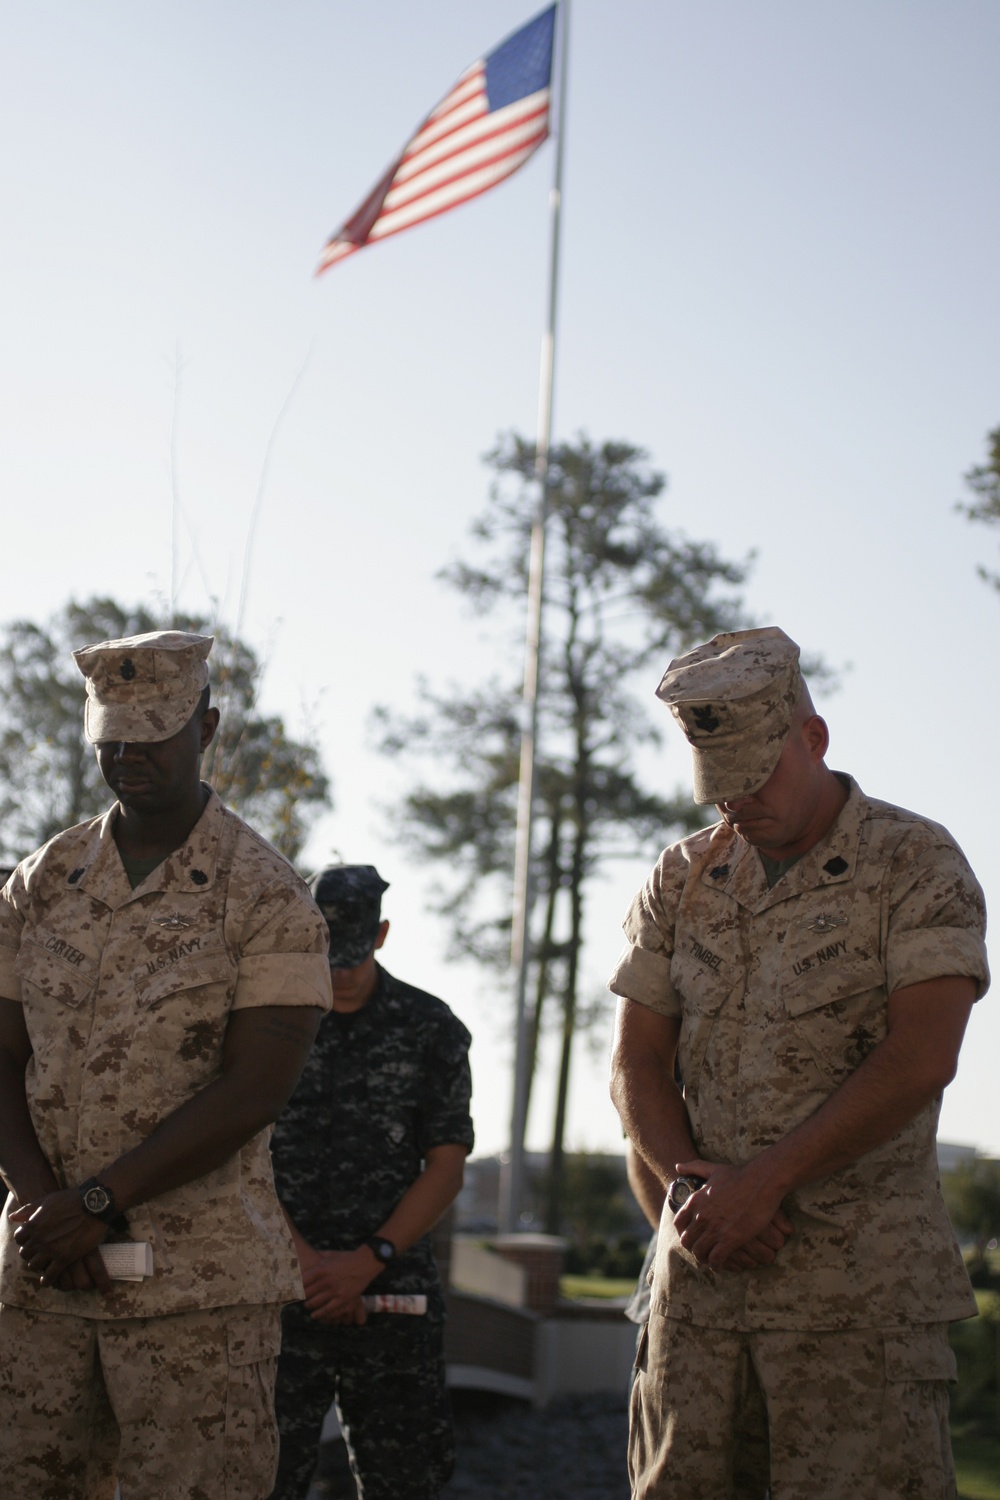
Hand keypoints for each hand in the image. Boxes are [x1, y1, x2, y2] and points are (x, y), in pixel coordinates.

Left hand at [10, 1191, 111, 1291]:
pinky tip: (49, 1279)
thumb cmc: (71, 1199)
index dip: (24, 1240)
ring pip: (34, 1266)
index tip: (32, 1240)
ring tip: (44, 1264)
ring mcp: (51, 1249)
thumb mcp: (47, 1200)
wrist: (94, 1205)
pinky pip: (49, 1275)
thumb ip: (28, 1209)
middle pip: (25, 1253)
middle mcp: (39, 1238)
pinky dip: (47, 1279)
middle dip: (30, 1253)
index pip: (18, 1238)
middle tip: (39, 1253)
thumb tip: (13, 1217)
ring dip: (38, 1265)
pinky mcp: (64, 1258)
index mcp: (33, 1224)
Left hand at [301, 1246, 378, 1320]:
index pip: (302, 1281)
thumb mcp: (331, 1255)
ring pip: (315, 1303)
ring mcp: (335, 1290)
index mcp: (322, 1269)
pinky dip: (319, 1314)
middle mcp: (326, 1280)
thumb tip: (309, 1257)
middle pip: (307, 1293)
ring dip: (309, 1306)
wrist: (366, 1262)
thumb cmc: (347, 1258)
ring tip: (308, 1306)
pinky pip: (327, 1310)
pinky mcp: (343, 1299)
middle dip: (302, 1298)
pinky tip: (315, 1315)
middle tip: (301, 1299)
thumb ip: (318, 1257)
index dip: (296, 1287)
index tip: (294, 1290)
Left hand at [672, 1157, 792, 1271]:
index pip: (679, 1223)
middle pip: (687, 1241)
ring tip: (710, 1261)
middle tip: (701, 1251)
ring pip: (699, 1252)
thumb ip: (694, 1167)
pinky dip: (716, 1265)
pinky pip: (716, 1259)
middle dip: (692, 1248)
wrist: (761, 1181)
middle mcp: (701, 1216)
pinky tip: (720, 1266)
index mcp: (696, 1201)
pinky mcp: (730, 1239)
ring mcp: (714, 1229)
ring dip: (704, 1258)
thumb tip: (678, 1166)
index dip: (683, 1232)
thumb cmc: (740, 1175)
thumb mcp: (713, 1169)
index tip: (691, 1237)